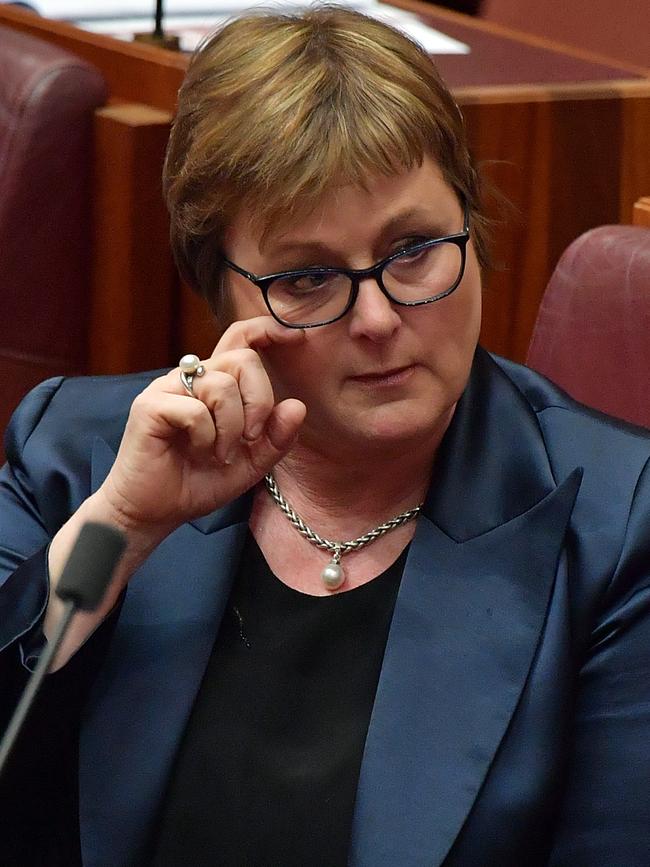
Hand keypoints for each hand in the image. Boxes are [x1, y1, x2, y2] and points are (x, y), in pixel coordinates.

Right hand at [98, 316, 306, 539]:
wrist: (153, 513)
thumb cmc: (197, 483)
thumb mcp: (250, 464)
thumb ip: (275, 438)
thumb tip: (297, 406)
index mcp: (215, 385)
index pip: (242, 341)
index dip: (269, 330)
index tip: (298, 338)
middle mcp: (192, 378)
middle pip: (242, 360)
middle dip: (258, 402)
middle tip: (251, 438)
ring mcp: (168, 388)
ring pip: (222, 385)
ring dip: (231, 429)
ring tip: (219, 454)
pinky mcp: (149, 405)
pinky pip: (196, 410)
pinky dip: (205, 437)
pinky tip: (195, 453)